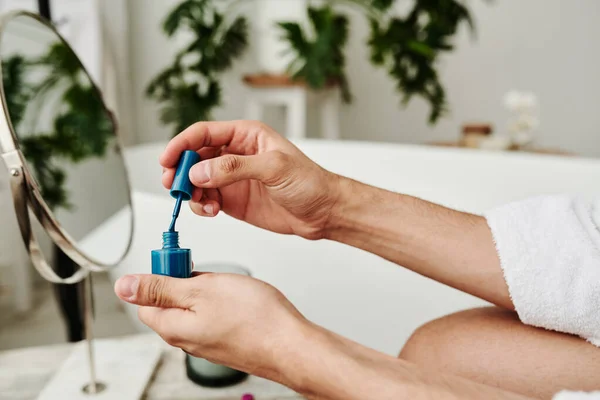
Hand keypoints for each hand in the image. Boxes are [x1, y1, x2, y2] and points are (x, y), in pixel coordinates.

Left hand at [114, 272, 306, 377]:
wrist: (292, 347)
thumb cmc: (254, 319)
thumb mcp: (201, 290)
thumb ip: (160, 288)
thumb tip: (124, 287)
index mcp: (172, 327)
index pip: (146, 300)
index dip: (160, 275)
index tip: (179, 263)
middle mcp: (187, 339)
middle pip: (171, 303)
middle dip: (187, 281)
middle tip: (210, 274)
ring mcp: (208, 342)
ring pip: (196, 307)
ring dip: (208, 290)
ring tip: (230, 286)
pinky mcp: (227, 342)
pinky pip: (214, 316)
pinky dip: (223, 302)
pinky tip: (240, 298)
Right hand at [160, 120, 340, 239]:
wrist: (323, 212)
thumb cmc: (309, 182)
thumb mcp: (274, 168)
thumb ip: (235, 168)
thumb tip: (200, 171)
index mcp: (245, 135)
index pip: (204, 133)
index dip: (182, 144)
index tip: (167, 159)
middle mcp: (234, 154)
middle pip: (194, 156)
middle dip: (180, 170)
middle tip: (174, 185)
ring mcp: (231, 178)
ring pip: (196, 180)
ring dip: (190, 191)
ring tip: (200, 203)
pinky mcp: (232, 200)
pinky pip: (205, 199)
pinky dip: (201, 206)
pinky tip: (210, 211)